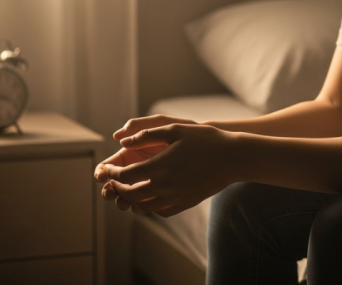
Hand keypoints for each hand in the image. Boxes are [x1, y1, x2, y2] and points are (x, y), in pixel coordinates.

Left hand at [100, 123, 239, 216]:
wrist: (234, 157)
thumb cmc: (205, 139)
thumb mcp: (174, 129)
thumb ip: (146, 135)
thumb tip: (122, 140)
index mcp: (160, 166)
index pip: (125, 176)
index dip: (112, 173)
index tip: (107, 169)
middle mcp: (165, 186)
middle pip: (131, 193)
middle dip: (118, 188)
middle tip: (114, 181)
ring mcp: (176, 197)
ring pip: (144, 206)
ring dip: (132, 200)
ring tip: (129, 190)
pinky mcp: (187, 203)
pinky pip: (162, 211)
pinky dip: (150, 207)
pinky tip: (150, 198)